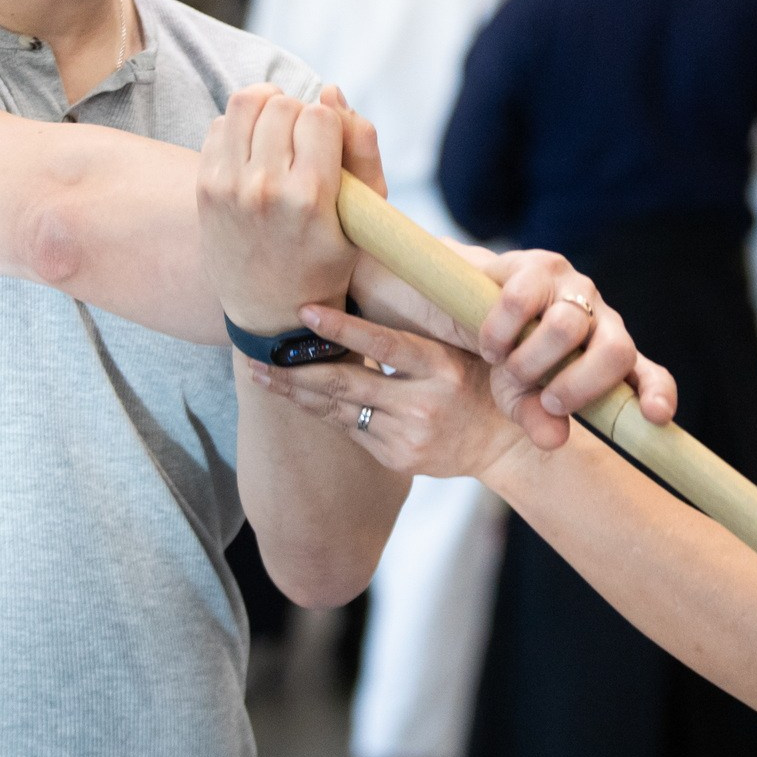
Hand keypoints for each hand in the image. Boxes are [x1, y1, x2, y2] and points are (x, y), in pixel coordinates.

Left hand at [197, 84, 362, 331]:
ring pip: (246, 102)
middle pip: (283, 104)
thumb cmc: (327, 259)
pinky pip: (219, 124)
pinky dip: (239, 126)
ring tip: (278, 132)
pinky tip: (254, 150)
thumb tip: (330, 91)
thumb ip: (362, 147)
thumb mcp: (364, 214)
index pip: (320, 115)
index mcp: (311, 196)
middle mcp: (265, 188)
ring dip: (267, 108)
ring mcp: (228, 186)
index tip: (329, 147)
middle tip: (304, 143)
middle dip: (299, 114)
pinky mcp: (205, 186)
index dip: (329, 124)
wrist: (269, 308)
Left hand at [250, 305, 529, 479]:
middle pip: (346, 385)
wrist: (500, 442)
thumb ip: (413, 336)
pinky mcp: (397, 459)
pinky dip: (321, 411)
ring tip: (260, 373)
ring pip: (339, 411)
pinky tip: (295, 395)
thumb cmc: (473, 380)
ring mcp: (409, 436)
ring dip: (295, 391)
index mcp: (441, 368)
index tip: (304, 311)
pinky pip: (350, 430)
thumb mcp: (455, 350)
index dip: (342, 329)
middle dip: (295, 370)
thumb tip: (356, 297)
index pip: (384, 345)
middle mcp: (424, 404)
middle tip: (256, 353)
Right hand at [473, 250, 675, 449]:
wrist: (471, 307)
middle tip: (546, 400)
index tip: (655, 415)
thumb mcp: (520, 398)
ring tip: (507, 366)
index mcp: (609, 354)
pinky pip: (520, 303)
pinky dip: (499, 334)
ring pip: (565, 327)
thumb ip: (539, 420)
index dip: (658, 393)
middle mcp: (601, 318)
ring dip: (529, 360)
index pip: (650, 375)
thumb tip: (554, 439)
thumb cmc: (510, 357)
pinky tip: (490, 346)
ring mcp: (573, 287)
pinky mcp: (537, 267)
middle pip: (616, 350)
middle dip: (579, 385)